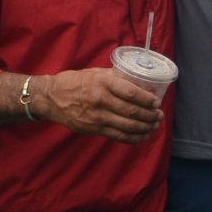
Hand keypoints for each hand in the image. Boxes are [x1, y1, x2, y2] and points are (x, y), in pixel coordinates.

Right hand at [34, 68, 163, 143]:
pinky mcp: (94, 129)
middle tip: (159, 116)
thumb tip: (137, 80)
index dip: (147, 100)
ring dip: (145, 128)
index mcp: (102, 83)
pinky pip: (118, 136)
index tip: (156, 102)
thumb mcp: (95, 73)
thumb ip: (115, 77)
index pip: (131, 92)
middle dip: (150, 116)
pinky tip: (143, 136)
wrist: (52, 98)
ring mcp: (97, 117)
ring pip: (128, 126)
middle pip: (132, 111)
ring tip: (154, 126)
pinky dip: (133, 138)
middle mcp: (101, 100)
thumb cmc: (75, 82)